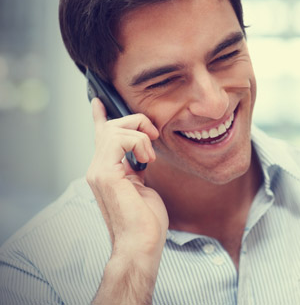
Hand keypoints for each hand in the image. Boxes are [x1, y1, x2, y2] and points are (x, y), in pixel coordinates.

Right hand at [87, 98, 167, 262]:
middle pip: (110, 127)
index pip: (100, 137)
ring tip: (151, 154)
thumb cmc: (146, 221)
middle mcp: (97, 169)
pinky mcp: (105, 174)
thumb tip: (142, 155)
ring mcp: (98, 171)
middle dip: (136, 122)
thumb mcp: (143, 186)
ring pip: (114, 129)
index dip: (99, 117)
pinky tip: (147, 159)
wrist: (141, 243)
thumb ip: (136, 168)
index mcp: (106, 171)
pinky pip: (119, 139)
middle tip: (155, 135)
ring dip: (140, 133)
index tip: (97, 102)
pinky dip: (139, 142)